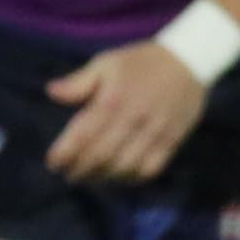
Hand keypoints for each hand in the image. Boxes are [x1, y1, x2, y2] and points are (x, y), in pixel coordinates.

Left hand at [48, 37, 212, 180]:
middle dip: (79, 170)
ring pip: (124, 168)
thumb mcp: (107, 63)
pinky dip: (130, 179)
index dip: (64, 154)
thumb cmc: (139, 64)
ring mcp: (155, 131)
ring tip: (89, 177)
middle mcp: (134, 118)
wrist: (189, 61)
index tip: (53, 163)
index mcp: (113, 100)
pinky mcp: (172, 140)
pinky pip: (149, 170)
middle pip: (100, 156)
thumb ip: (79, 82)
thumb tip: (51, 92)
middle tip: (68, 174)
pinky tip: (117, 176)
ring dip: (102, 178)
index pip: (82, 135)